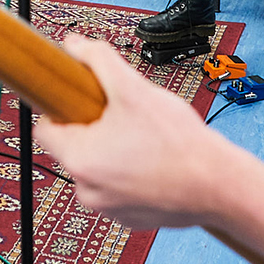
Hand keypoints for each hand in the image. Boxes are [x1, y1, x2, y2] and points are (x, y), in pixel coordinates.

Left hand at [35, 35, 227, 229]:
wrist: (217, 185)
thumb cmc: (177, 142)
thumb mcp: (134, 89)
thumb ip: (99, 60)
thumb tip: (74, 45)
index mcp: (79, 159)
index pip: (46, 128)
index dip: (64, 107)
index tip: (83, 98)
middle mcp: (86, 190)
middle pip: (76, 147)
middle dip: (97, 127)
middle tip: (127, 115)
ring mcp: (108, 208)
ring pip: (99, 168)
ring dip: (115, 151)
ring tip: (148, 139)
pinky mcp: (129, 217)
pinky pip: (119, 188)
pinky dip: (132, 173)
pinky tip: (157, 161)